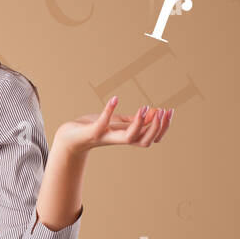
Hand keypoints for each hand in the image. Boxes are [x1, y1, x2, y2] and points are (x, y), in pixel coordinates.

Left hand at [54, 97, 172, 154]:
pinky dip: (109, 111)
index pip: (152, 137)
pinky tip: (115, 98)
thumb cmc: (94, 129)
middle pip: (145, 140)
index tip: (170, 111)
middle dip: (157, 127)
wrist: (69, 138)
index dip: (163, 127)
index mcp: (127, 137)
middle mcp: (119, 140)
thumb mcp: (116, 122)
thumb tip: (152, 113)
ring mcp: (107, 137)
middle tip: (164, 111)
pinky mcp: (93, 132)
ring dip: (139, 123)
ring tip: (145, 107)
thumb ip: (132, 120)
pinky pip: (102, 124)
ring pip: (129, 137)